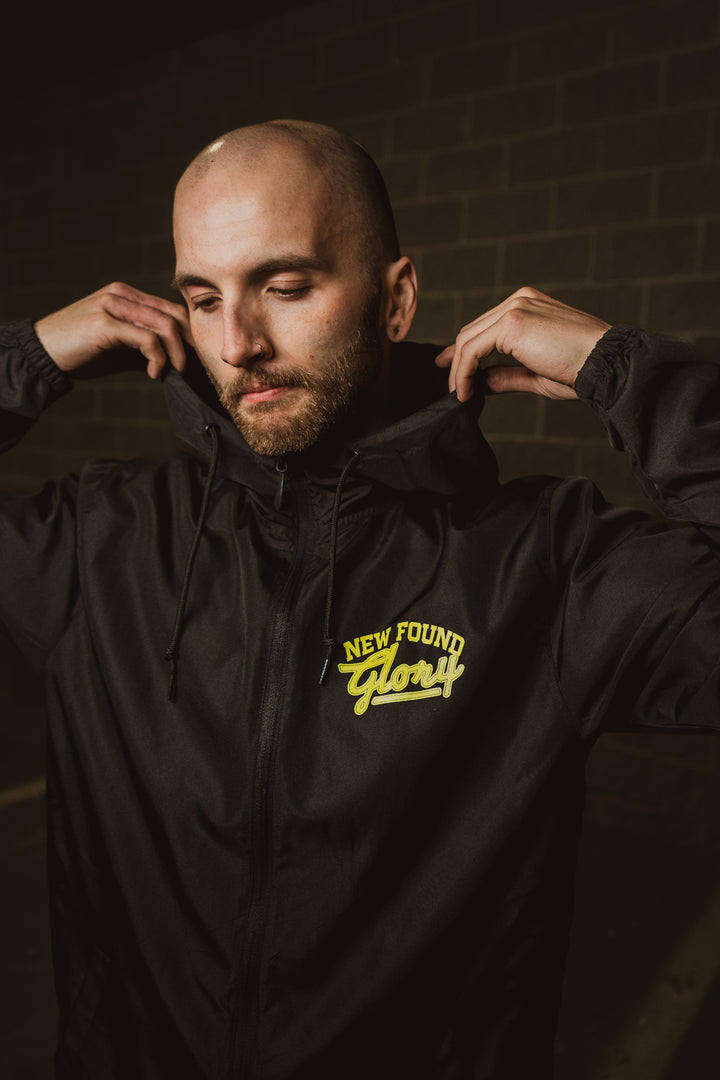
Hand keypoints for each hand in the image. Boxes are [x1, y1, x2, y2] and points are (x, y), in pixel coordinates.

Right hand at [35, 282, 192, 380]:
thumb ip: (145, 350)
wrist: (42, 355)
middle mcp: (121, 294)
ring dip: (176, 354)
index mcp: (126, 295)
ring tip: (172, 373)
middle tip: (193, 369)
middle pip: (174, 315)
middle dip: (190, 344)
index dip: (190, 334)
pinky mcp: (105, 323)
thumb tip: (175, 365)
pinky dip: (157, 359)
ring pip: (164, 326)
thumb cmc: (81, 353)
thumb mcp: (119, 350)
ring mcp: (112, 306)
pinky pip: (146, 339)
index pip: (171, 309)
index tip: (198, 359)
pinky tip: (153, 373)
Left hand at [435, 287, 610, 401]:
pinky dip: (464, 372)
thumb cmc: (580, 369)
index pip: (486, 325)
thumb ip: (506, 374)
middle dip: (457, 361)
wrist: (605, 364)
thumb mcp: (535, 372)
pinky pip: (473, 349)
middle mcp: (520, 300)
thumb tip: (481, 382)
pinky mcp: (511, 323)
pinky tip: (465, 391)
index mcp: (528, 304)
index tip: (452, 370)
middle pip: (473, 330)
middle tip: (453, 389)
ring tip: (460, 396)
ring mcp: (515, 308)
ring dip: (459, 371)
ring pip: (469, 339)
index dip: (464, 350)